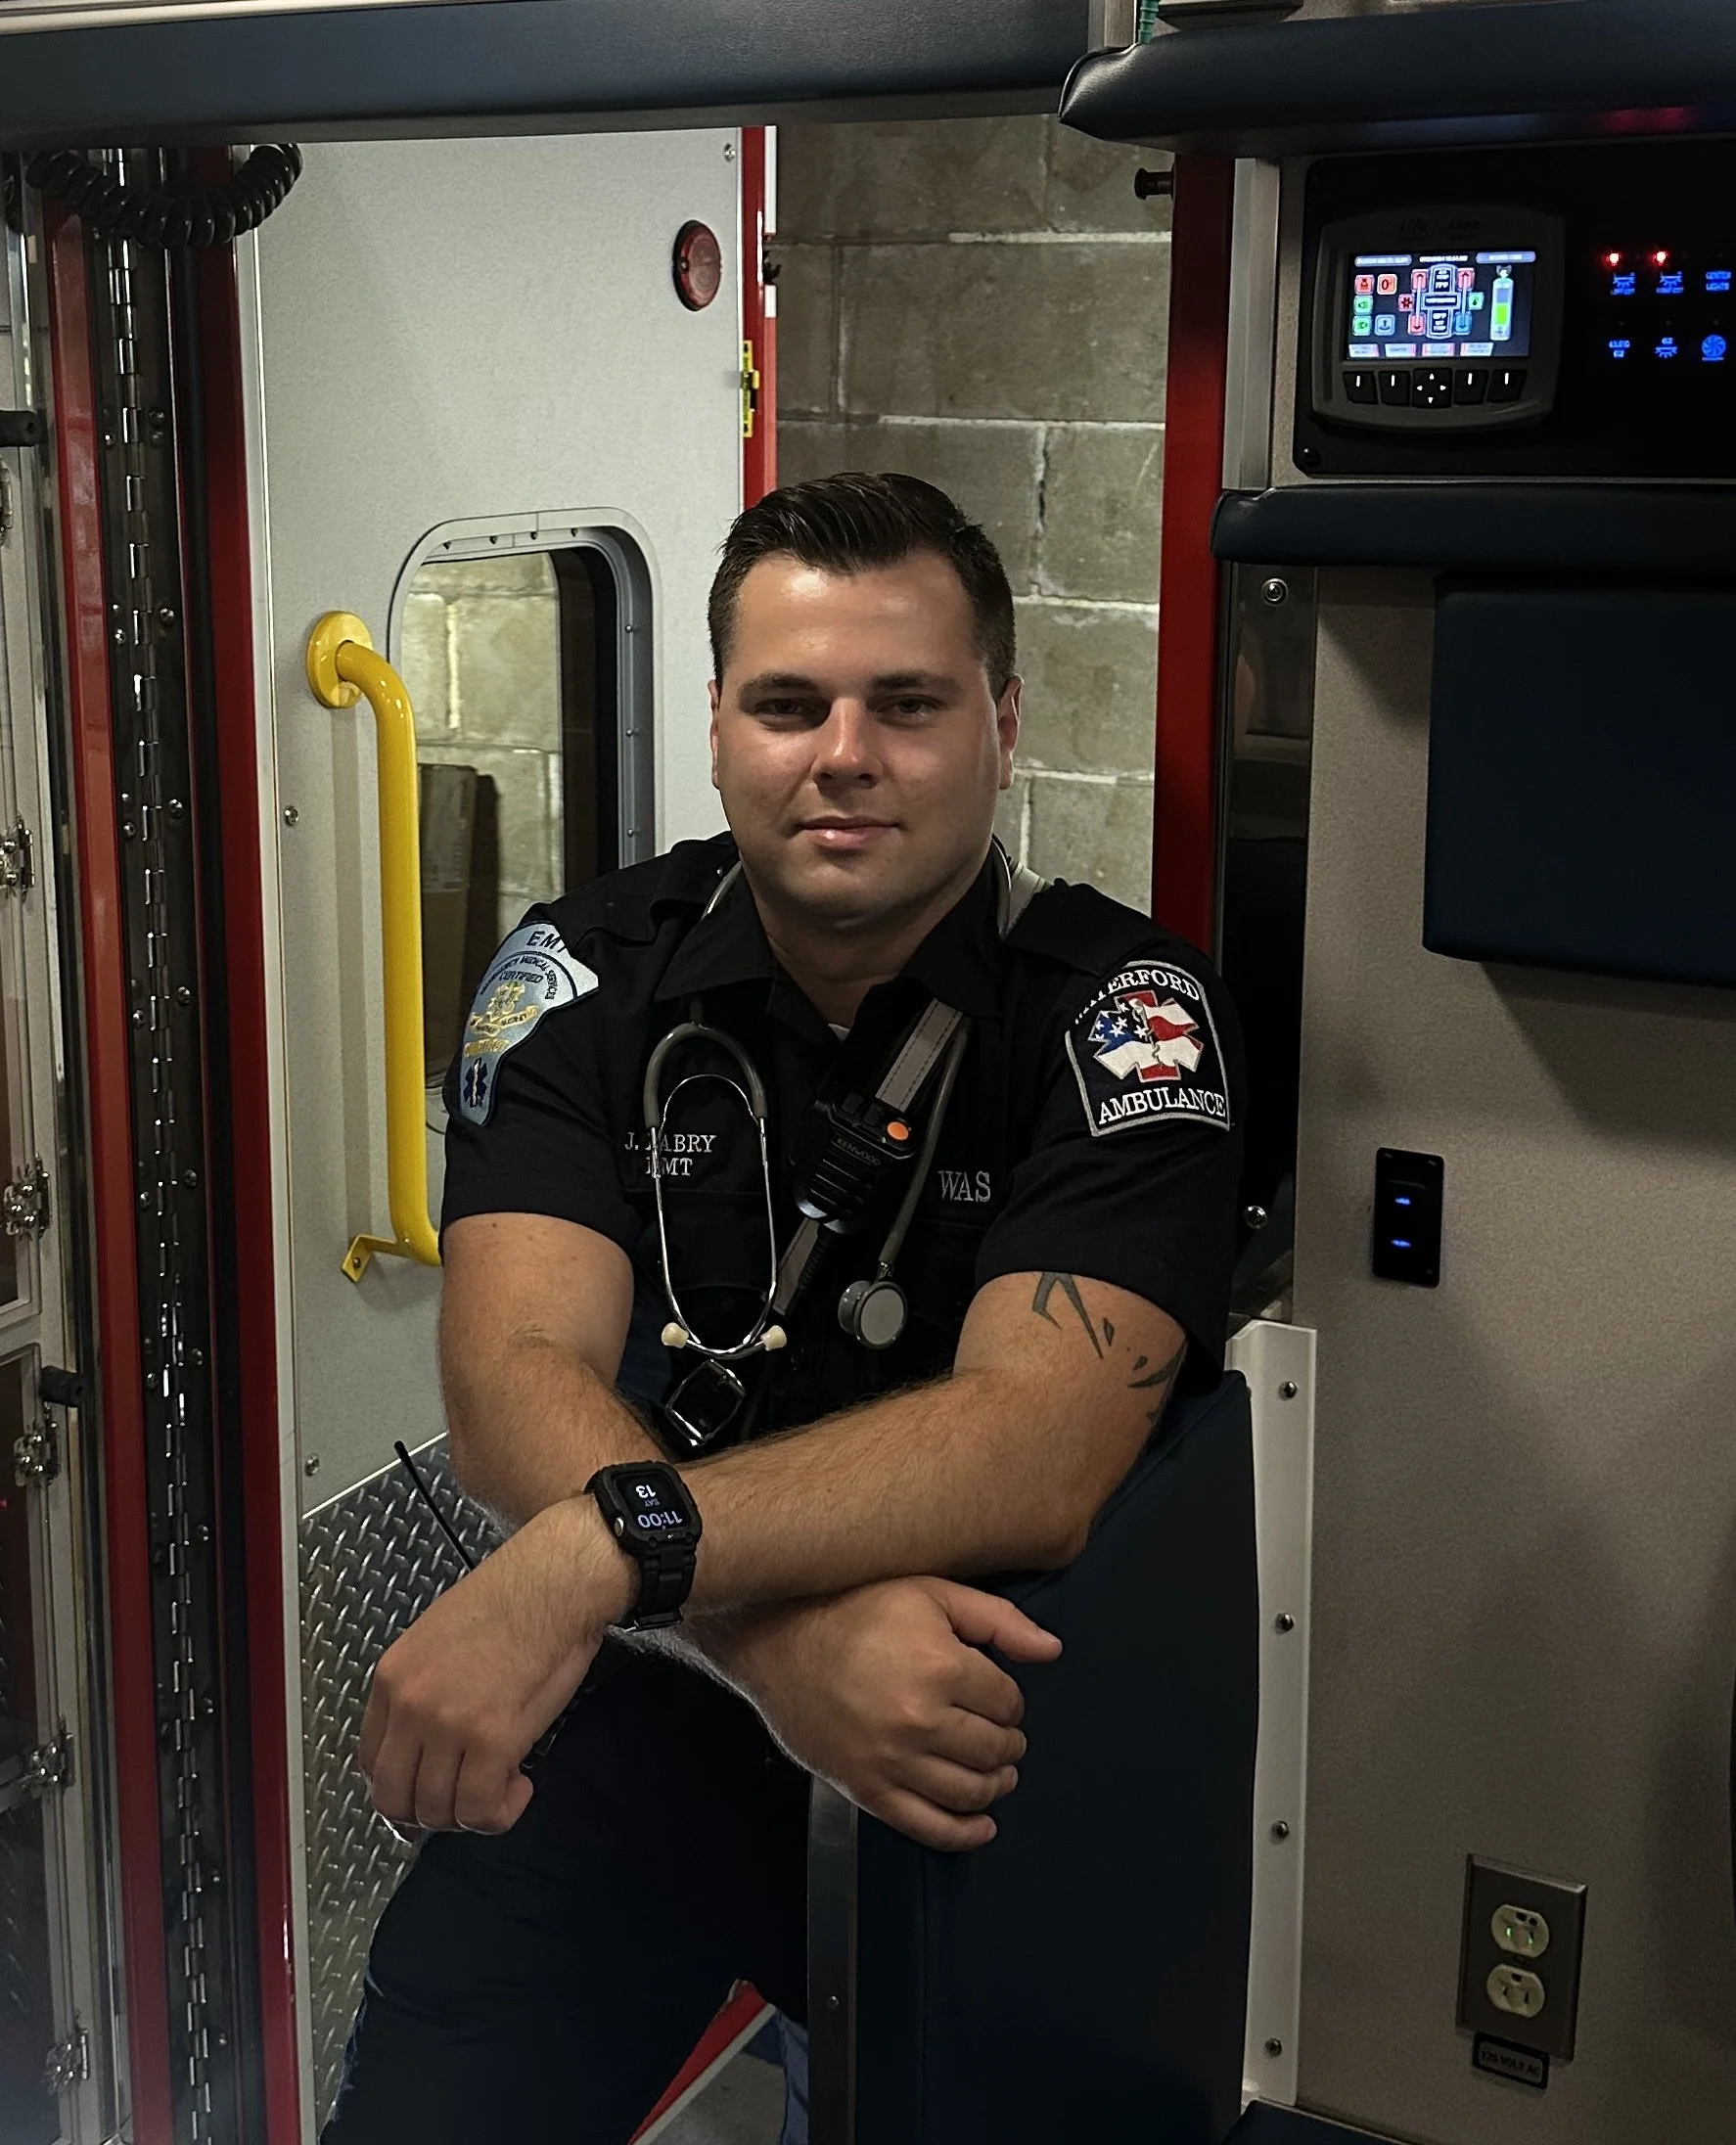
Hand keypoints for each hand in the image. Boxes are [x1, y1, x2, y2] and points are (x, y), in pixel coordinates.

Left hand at [359, 1500, 631, 1834]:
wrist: (557, 1582)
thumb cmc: (514, 1599)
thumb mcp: (438, 1639)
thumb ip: (424, 1690)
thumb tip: (429, 1743)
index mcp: (393, 1677)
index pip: (371, 1762)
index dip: (402, 1788)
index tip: (427, 1791)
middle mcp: (410, 1704)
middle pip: (394, 1798)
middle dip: (429, 1815)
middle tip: (463, 1803)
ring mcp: (447, 1725)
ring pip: (436, 1811)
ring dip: (470, 1814)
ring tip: (501, 1789)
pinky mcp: (492, 1739)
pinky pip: (479, 1808)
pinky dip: (499, 1814)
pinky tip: (519, 1789)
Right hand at [719, 1578, 1061, 1851]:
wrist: (779, 1639)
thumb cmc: (853, 1608)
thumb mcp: (931, 1592)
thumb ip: (997, 1620)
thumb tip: (1051, 1651)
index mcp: (940, 1667)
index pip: (1007, 1702)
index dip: (1010, 1699)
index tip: (998, 1694)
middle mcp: (919, 1720)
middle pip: (994, 1749)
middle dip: (1008, 1742)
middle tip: (1003, 1733)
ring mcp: (891, 1760)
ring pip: (969, 1791)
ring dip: (995, 1784)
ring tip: (998, 1772)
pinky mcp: (866, 1788)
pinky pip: (926, 1827)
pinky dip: (963, 1834)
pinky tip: (981, 1826)